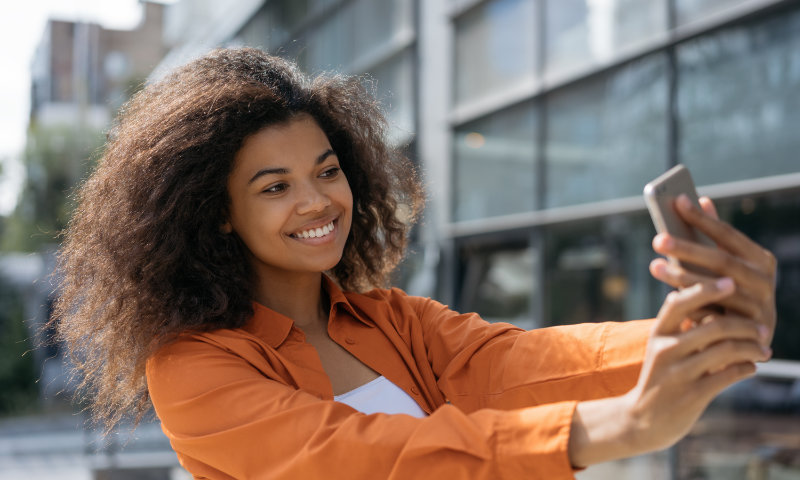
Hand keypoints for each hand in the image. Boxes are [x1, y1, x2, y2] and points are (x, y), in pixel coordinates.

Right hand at [568, 273, 769, 466]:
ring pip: (726, 350)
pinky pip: (729, 375)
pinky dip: (747, 368)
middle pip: (714, 326)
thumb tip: (691, 292)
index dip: (708, 289)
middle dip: (746, 325)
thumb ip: (677, 323)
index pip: (681, 302)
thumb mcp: (660, 347)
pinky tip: (752, 367)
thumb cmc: (660, 377)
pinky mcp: (692, 396)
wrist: (642, 419)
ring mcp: (678, 374)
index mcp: (658, 333)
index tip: (732, 282)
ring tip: (765, 350)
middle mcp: (666, 350)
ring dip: (753, 348)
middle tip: (763, 328)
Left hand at [649, 195, 776, 346]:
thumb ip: (714, 236)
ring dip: (682, 277)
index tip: (678, 200)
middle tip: (657, 240)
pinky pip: (714, 316)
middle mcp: (765, 280)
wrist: (747, 339)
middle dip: (687, 248)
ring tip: (655, 266)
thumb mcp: (726, 265)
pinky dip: (692, 306)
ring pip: (716, 289)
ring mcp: (759, 306)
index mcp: (760, 259)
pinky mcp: (747, 330)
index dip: (703, 218)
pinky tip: (671, 300)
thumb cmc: (731, 292)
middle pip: (721, 260)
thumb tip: (700, 199)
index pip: (727, 234)